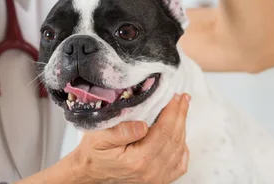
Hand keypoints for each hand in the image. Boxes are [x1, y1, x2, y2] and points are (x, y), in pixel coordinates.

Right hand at [69, 93, 190, 183]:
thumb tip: (143, 125)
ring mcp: (156, 178)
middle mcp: (150, 171)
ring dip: (182, 128)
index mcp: (138, 159)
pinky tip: (180, 136)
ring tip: (182, 110)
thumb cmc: (94, 153)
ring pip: (179, 150)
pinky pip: (179, 165)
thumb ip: (121, 131)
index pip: (164, 131)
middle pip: (174, 138)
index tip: (176, 97)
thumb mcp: (100, 137)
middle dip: (180, 115)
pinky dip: (183, 149)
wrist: (90, 173)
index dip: (172, 112)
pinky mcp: (157, 180)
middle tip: (183, 98)